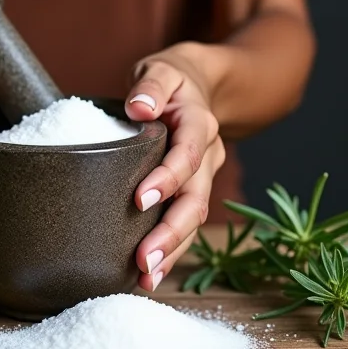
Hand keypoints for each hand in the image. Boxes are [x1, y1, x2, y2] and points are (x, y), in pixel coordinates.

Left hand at [125, 43, 225, 290]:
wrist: (198, 83)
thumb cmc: (172, 78)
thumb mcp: (162, 69)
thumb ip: (152, 85)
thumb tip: (139, 107)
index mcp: (199, 123)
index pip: (188, 154)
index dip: (168, 178)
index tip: (140, 199)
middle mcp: (208, 154)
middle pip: (195, 199)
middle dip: (171, 233)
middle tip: (143, 260)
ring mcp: (203, 175)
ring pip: (193, 218)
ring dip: (172, 250)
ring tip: (146, 279)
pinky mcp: (192, 188)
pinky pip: (185, 222)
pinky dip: (172, 250)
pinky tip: (150, 275)